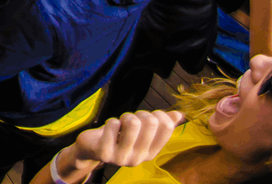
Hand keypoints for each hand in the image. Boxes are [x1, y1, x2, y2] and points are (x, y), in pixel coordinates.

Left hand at [62, 111, 182, 173]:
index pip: (167, 127)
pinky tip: (108, 129)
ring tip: (119, 124)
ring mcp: (122, 157)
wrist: (91, 149)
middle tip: (129, 120)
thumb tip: (180, 115)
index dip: (159, 114)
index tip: (148, 116)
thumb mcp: (140, 132)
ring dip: (124, 116)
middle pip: (150, 122)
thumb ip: (160, 125)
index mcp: (152, 152)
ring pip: (132, 123)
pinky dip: (111, 121)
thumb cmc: (118, 136)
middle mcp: (140, 158)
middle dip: (139, 114)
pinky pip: (112, 125)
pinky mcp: (105, 153)